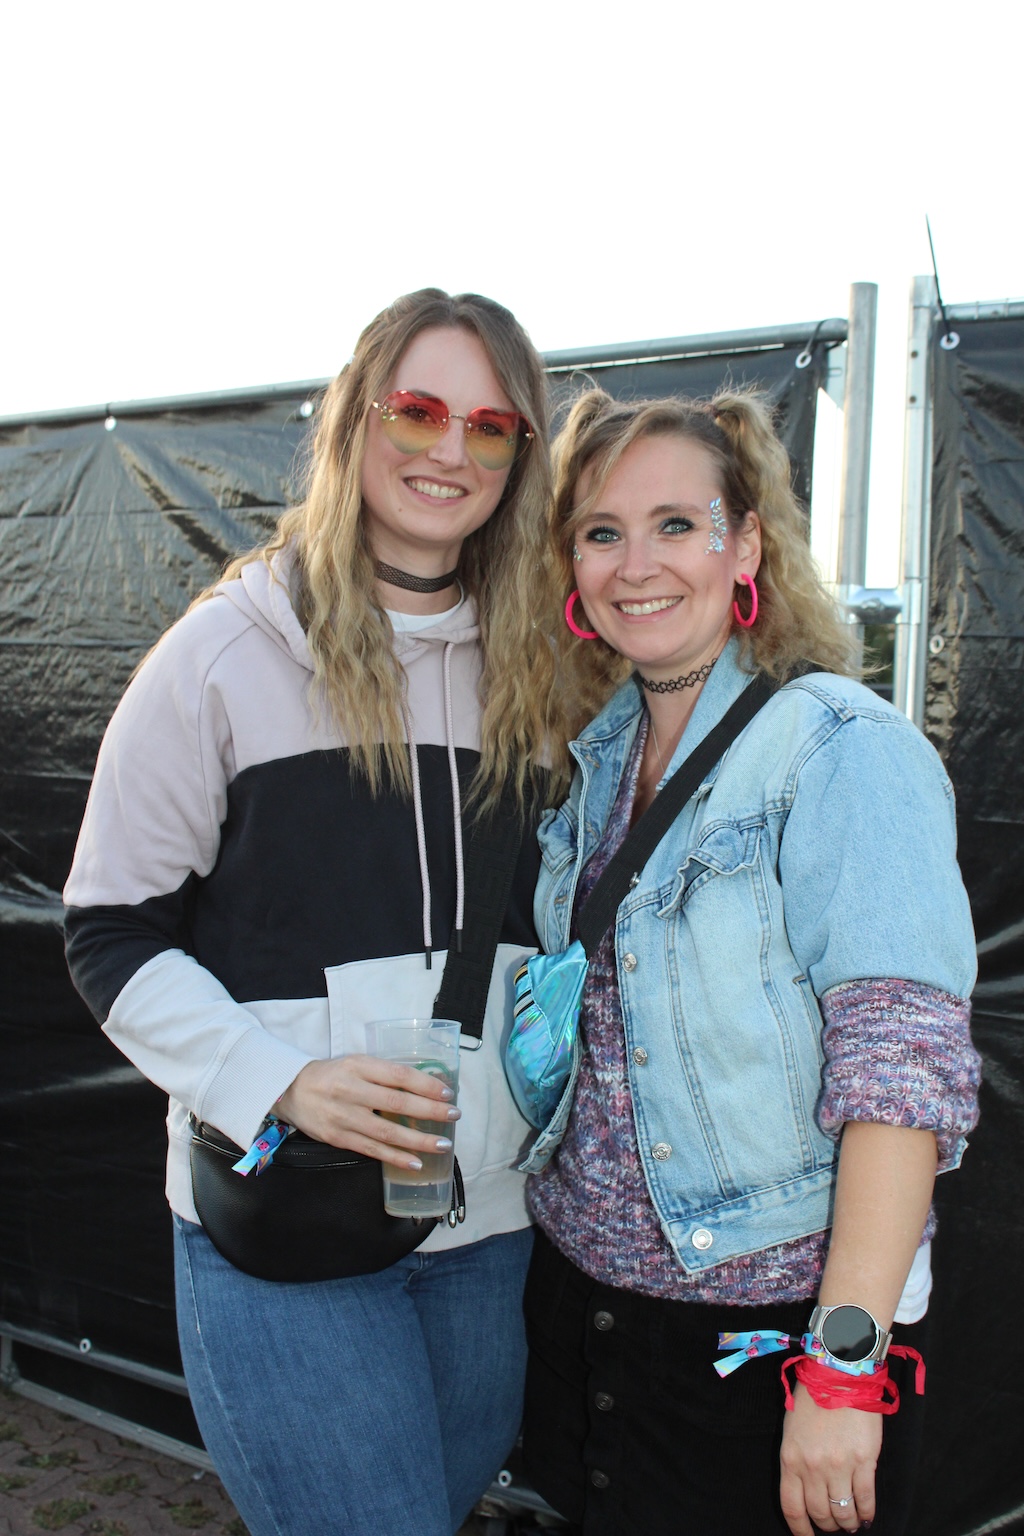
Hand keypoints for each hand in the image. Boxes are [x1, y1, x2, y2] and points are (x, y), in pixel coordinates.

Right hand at [274, 1056, 459, 1169]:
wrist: (290, 1090)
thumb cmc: (332, 1075)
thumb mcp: (357, 1063)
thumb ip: (386, 1073)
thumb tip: (428, 1084)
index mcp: (358, 1066)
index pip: (398, 1075)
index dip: (425, 1085)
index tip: (447, 1093)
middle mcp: (351, 1091)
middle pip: (397, 1103)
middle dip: (429, 1111)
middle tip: (453, 1116)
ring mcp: (343, 1117)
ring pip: (387, 1132)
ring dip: (418, 1140)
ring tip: (442, 1144)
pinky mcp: (338, 1138)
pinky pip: (372, 1150)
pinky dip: (395, 1158)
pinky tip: (415, 1162)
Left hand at [780, 1383, 881, 1533]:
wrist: (839, 1373)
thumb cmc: (813, 1396)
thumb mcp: (792, 1428)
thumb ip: (796, 1459)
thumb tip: (806, 1489)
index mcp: (790, 1458)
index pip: (791, 1507)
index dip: (800, 1529)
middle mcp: (812, 1467)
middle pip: (819, 1513)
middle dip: (827, 1526)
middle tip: (834, 1527)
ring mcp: (839, 1465)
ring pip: (843, 1510)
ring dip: (848, 1523)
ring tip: (852, 1524)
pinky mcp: (864, 1460)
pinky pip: (865, 1498)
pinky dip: (867, 1513)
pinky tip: (867, 1517)